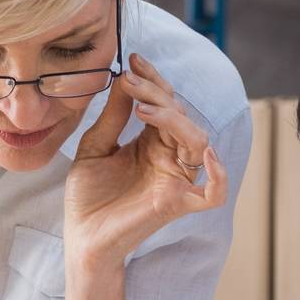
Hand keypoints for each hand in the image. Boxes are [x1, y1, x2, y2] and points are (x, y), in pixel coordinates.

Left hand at [64, 51, 226, 265]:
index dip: (153, 80)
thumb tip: (125, 81)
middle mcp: (169, 159)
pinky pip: (213, 194)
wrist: (80, 238)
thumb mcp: (94, 148)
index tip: (132, 61)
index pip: (164, 104)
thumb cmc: (87, 198)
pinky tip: (206, 155)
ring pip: (198, 141)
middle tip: (131, 81)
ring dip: (175, 118)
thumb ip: (112, 117)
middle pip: (181, 116)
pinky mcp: (176, 205)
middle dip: (158, 93)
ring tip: (143, 108)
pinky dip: (219, 175)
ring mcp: (176, 181)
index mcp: (151, 143)